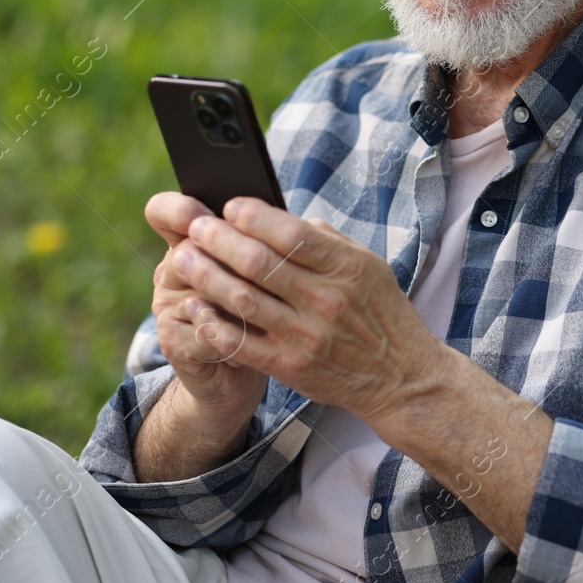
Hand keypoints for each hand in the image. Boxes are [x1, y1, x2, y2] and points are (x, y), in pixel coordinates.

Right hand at [143, 192, 266, 428]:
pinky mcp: (172, 343)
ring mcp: (167, 307)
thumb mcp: (264, 273)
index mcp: (189, 243)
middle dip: (232, 255)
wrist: (238, 374)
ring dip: (240, 295)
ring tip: (274, 301)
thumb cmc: (260, 311)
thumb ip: (266, 246)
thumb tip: (293, 223)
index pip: (164, 212)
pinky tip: (260, 334)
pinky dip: (236, 332)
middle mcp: (171, 271)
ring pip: (201, 290)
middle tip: (266, 262)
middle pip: (189, 249)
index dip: (178, 209)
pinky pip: (205, 331)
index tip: (209, 212)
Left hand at [170, 196, 449, 421]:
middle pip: (259, 263)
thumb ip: (325, 240)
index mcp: (346, 267)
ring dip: (206, 276)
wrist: (400, 377)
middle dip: (218, 240)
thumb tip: (278, 218)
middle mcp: (326, 300)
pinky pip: (241, 344)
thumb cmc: (380, 313)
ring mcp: (307, 336)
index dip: (253, 216)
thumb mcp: (368, 265)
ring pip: (243, 300)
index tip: (229, 206)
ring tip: (183, 258)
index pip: (291, 234)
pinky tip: (196, 308)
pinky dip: (213, 324)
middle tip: (195, 226)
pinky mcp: (291, 367)